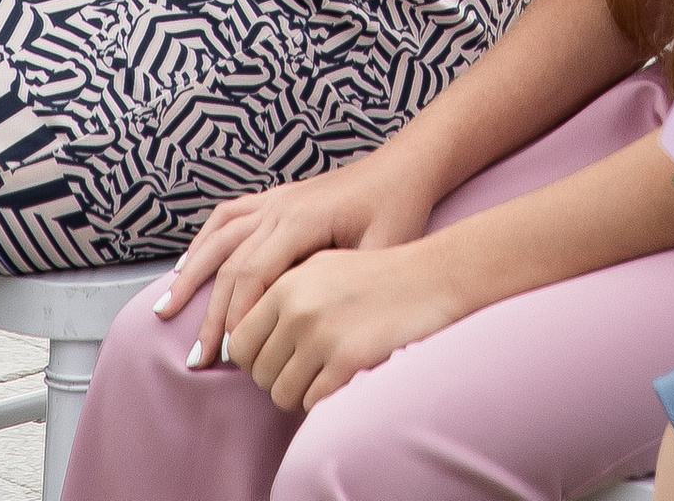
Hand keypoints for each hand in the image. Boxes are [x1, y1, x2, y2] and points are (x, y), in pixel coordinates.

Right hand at [159, 158, 437, 369]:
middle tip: (196, 358)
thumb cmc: (398, 210)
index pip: (253, 275)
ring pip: (220, 236)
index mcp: (302, 220)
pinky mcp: (277, 197)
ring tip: (166, 309)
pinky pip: (229, 215)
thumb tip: (321, 336)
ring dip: (192, 273)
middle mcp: (281, 206)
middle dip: (210, 313)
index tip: (227, 358)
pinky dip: (205, 239)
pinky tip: (189, 262)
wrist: (405, 167)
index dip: (235, 318)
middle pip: (230, 263)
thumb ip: (347, 287)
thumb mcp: (383, 251)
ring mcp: (276, 198)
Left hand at [225, 237, 473, 412]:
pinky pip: (313, 403)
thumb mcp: (320, 269)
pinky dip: (325, 399)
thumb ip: (279, 298)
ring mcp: (322, 335)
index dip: (254, 360)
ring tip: (326, 373)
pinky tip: (345, 378)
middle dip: (279, 378)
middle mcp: (298, 308)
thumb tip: (241, 343)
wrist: (433, 276)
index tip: (276, 360)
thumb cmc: (378, 275)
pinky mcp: (348, 360)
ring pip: (282, 395)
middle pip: (259, 375)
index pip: (240, 344)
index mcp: (287, 283)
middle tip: (308, 367)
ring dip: (301, 393)